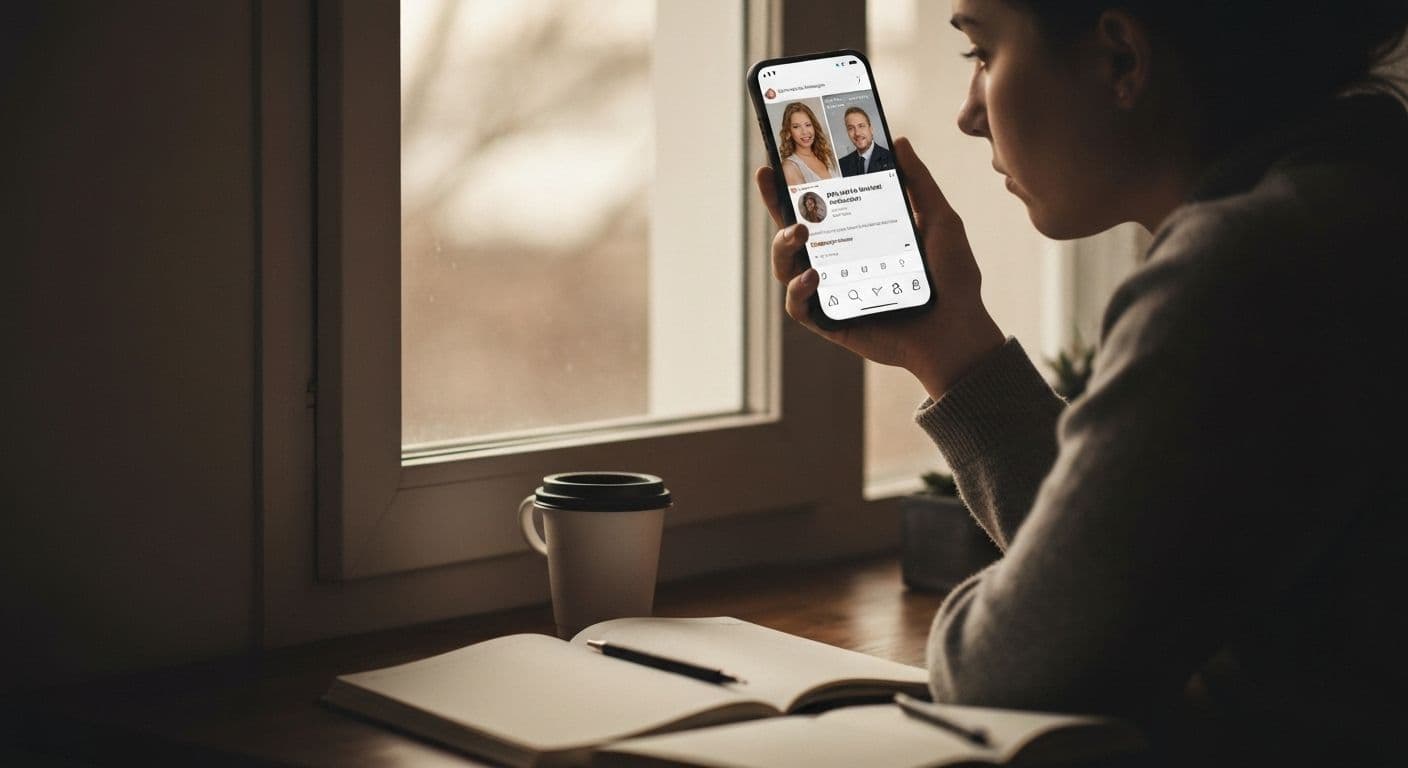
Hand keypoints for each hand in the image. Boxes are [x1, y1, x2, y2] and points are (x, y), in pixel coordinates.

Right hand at [755, 136, 1004, 399]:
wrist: (959, 329)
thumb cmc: (953, 278)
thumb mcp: (940, 220)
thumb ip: (919, 182)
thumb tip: (901, 141)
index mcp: (857, 235)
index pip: (817, 206)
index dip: (791, 185)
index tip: (774, 161)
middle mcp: (838, 261)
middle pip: (791, 231)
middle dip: (775, 205)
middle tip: (773, 183)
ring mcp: (831, 291)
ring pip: (786, 266)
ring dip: (782, 245)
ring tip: (801, 232)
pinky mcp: (830, 322)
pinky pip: (797, 306)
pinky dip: (797, 289)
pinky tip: (814, 275)